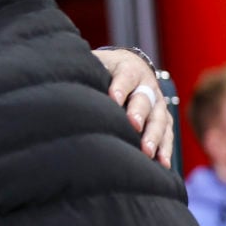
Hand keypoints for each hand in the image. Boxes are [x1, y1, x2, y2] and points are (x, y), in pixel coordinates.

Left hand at [93, 47, 172, 167]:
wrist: (133, 66)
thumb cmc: (106, 68)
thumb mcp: (97, 62)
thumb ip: (84, 69)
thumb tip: (57, 71)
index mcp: (129, 69)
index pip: (125, 77)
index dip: (119, 87)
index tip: (113, 99)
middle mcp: (147, 86)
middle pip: (145, 100)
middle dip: (139, 112)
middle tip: (133, 125)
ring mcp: (158, 103)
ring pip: (159, 120)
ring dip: (154, 136)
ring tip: (147, 152)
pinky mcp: (163, 118)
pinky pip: (167, 134)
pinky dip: (165, 148)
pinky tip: (162, 164)